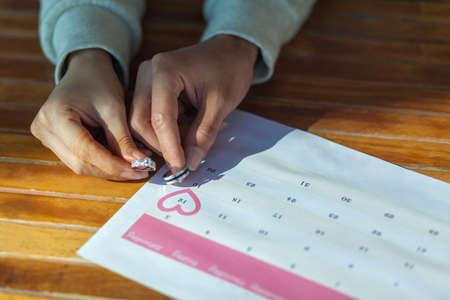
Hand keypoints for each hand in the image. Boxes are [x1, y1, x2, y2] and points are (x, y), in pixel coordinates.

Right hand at [31, 49, 147, 179]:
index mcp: (55, 115)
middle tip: (140, 171)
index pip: (86, 151)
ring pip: (80, 165)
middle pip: (81, 163)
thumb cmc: (100, 83)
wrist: (86, 71)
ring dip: (109, 169)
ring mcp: (46, 137)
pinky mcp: (54, 142)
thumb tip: (138, 164)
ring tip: (135, 166)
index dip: (113, 165)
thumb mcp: (115, 108)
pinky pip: (79, 160)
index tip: (139, 171)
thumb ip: (123, 138)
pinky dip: (102, 163)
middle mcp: (44, 129)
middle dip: (113, 170)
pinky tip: (122, 160)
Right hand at [130, 35, 257, 172]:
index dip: (169, 147)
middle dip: (161, 145)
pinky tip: (188, 127)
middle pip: (140, 121)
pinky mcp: (150, 89)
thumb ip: (203, 135)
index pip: (159, 117)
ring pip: (141, 122)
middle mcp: (148, 73)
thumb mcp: (220, 105)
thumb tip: (189, 164)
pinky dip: (167, 130)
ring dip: (164, 138)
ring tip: (193, 136)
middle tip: (185, 160)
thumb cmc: (229, 70)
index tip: (180, 168)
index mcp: (165, 71)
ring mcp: (146, 80)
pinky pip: (149, 117)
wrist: (230, 51)